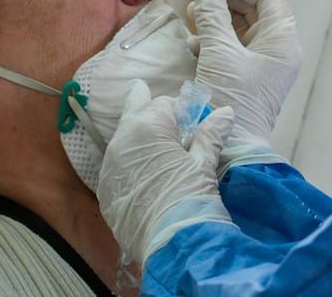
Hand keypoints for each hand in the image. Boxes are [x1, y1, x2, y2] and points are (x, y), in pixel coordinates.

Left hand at [97, 79, 235, 263]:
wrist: (170, 243)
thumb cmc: (190, 196)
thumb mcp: (204, 164)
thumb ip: (211, 135)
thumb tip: (226, 113)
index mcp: (147, 127)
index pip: (163, 104)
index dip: (180, 109)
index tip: (192, 118)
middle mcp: (121, 142)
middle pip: (132, 114)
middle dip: (140, 103)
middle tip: (140, 88)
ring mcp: (109, 168)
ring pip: (122, 142)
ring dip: (135, 139)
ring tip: (147, 139)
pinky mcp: (105, 193)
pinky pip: (116, 168)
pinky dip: (128, 165)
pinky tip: (141, 174)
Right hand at [185, 0, 301, 139]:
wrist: (231, 150)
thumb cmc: (230, 102)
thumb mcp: (219, 54)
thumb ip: (213, 16)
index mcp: (283, 41)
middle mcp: (278, 49)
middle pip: (254, 6)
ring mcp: (263, 62)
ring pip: (241, 25)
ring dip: (215, 15)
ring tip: (192, 13)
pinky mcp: (246, 74)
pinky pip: (232, 44)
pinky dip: (213, 37)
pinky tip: (194, 41)